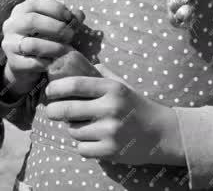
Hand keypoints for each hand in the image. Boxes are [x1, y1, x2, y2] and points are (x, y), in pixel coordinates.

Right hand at [1, 0, 85, 92]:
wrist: (24, 65)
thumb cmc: (42, 39)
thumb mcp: (52, 25)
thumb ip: (66, 19)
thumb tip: (79, 14)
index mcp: (21, 10)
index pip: (35, 1)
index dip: (55, 7)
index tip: (69, 17)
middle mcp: (11, 24)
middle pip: (32, 20)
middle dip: (56, 27)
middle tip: (71, 35)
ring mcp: (10, 43)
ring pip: (31, 44)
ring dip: (54, 47)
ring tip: (67, 50)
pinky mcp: (13, 62)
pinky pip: (31, 63)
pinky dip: (47, 62)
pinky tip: (55, 62)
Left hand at [45, 62, 183, 165]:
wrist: (163, 133)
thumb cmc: (137, 105)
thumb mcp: (122, 84)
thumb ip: (99, 74)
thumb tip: (74, 61)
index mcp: (111, 88)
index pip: (74, 84)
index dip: (55, 88)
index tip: (49, 91)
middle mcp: (110, 108)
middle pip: (67, 109)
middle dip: (53, 110)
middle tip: (51, 111)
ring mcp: (111, 131)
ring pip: (74, 130)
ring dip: (72, 128)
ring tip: (80, 125)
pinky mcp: (112, 151)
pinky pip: (82, 149)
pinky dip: (82, 145)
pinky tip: (90, 140)